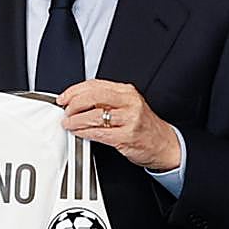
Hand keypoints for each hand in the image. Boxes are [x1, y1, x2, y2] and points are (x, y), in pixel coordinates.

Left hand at [56, 79, 180, 171]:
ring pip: (94, 115)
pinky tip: (79, 133)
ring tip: (69, 124)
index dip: (74, 91)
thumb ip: (105, 101)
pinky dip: (85, 133)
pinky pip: (99, 133)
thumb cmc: (143, 125)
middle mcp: (128, 102)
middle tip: (66, 111)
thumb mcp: (127, 105)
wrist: (164, 144)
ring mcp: (129, 119)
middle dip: (73, 104)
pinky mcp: (126, 136)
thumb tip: (77, 100)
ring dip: (76, 121)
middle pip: (93, 97)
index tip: (64, 98)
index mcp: (126, 91)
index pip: (95, 85)